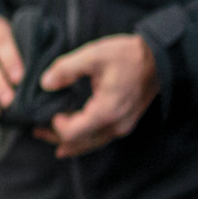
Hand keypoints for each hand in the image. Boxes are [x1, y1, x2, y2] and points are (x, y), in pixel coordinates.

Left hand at [35, 34, 159, 157]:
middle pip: (80, 143)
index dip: (56, 127)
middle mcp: (116, 125)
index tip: (48, 112)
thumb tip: (45, 83)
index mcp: (107, 111)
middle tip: (36, 131)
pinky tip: (72, 138)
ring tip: (48, 136)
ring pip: (91, 143)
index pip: (73, 132)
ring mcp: (123, 126)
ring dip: (70, 142)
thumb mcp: (94, 55)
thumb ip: (66, 69)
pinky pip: (101, 137)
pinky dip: (84, 139)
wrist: (160, 58)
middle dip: (57, 138)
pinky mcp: (126, 123)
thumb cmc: (128, 55)